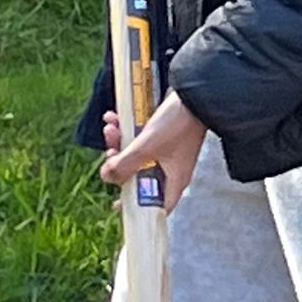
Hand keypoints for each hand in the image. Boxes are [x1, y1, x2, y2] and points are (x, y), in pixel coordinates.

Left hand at [99, 93, 207, 212]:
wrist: (195, 94)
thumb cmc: (178, 124)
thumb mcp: (145, 147)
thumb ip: (123, 165)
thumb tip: (106, 177)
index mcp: (174, 180)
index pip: (156, 206)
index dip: (136, 207)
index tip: (118, 203)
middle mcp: (171, 169)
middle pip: (139, 177)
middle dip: (120, 164)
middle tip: (110, 153)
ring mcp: (168, 152)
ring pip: (137, 156)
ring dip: (120, 142)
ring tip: (111, 127)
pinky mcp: (164, 136)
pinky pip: (140, 140)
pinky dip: (127, 130)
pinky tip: (115, 118)